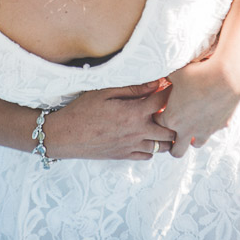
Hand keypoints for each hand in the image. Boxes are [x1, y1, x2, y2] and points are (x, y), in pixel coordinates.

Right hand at [43, 79, 176, 160]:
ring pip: (162, 146)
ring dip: (165, 135)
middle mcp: (137, 133)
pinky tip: (146, 137)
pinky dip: (152, 147)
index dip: (170, 92)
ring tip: (161, 124)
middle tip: (170, 108)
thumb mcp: (105, 92)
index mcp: (134, 114)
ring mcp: (132, 147)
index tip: (170, 86)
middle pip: (170, 129)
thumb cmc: (82, 110)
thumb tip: (156, 83)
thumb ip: (133, 88)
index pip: (163, 102)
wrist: (64, 136)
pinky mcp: (124, 156)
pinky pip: (148, 156)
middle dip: (174, 118)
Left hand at [158, 58, 239, 157]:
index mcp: (172, 119)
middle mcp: (187, 130)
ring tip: (190, 124)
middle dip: (171, 144)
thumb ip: (165, 80)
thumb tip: (160, 78)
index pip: (158, 126)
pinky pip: (212, 131)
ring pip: (195, 144)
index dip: (157, 118)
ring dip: (191, 137)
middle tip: (172, 130)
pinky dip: (208, 125)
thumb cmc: (198, 74)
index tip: (160, 111)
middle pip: (175, 151)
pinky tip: (208, 112)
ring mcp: (205, 131)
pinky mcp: (220, 126)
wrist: (227, 77)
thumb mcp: (175, 74)